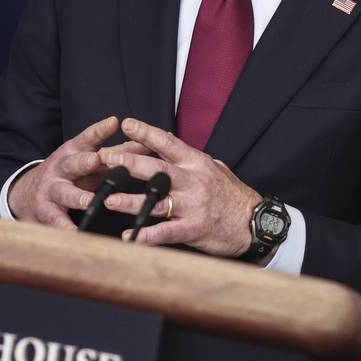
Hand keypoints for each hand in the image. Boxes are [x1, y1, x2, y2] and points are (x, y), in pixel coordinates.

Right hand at [6, 116, 148, 227]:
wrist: (29, 193)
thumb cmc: (72, 174)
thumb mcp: (91, 160)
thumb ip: (117, 153)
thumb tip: (148, 143)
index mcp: (74, 152)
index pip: (87, 139)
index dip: (99, 131)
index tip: (113, 122)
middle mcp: (61, 169)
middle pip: (73, 164)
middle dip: (83, 162)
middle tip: (94, 160)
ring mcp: (52, 191)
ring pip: (65, 193)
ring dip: (78, 197)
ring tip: (88, 201)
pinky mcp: (48, 213)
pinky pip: (58, 221)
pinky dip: (66, 228)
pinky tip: (76, 233)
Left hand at [97, 117, 267, 260]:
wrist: (256, 224)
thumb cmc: (234, 196)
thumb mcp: (216, 169)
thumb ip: (192, 160)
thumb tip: (171, 144)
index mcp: (198, 164)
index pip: (169, 143)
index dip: (147, 133)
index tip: (126, 124)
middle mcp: (193, 181)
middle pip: (156, 169)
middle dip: (128, 162)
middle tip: (105, 158)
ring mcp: (193, 206)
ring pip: (156, 201)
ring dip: (130, 201)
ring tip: (109, 199)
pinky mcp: (194, 228)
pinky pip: (166, 232)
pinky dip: (146, 236)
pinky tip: (129, 237)